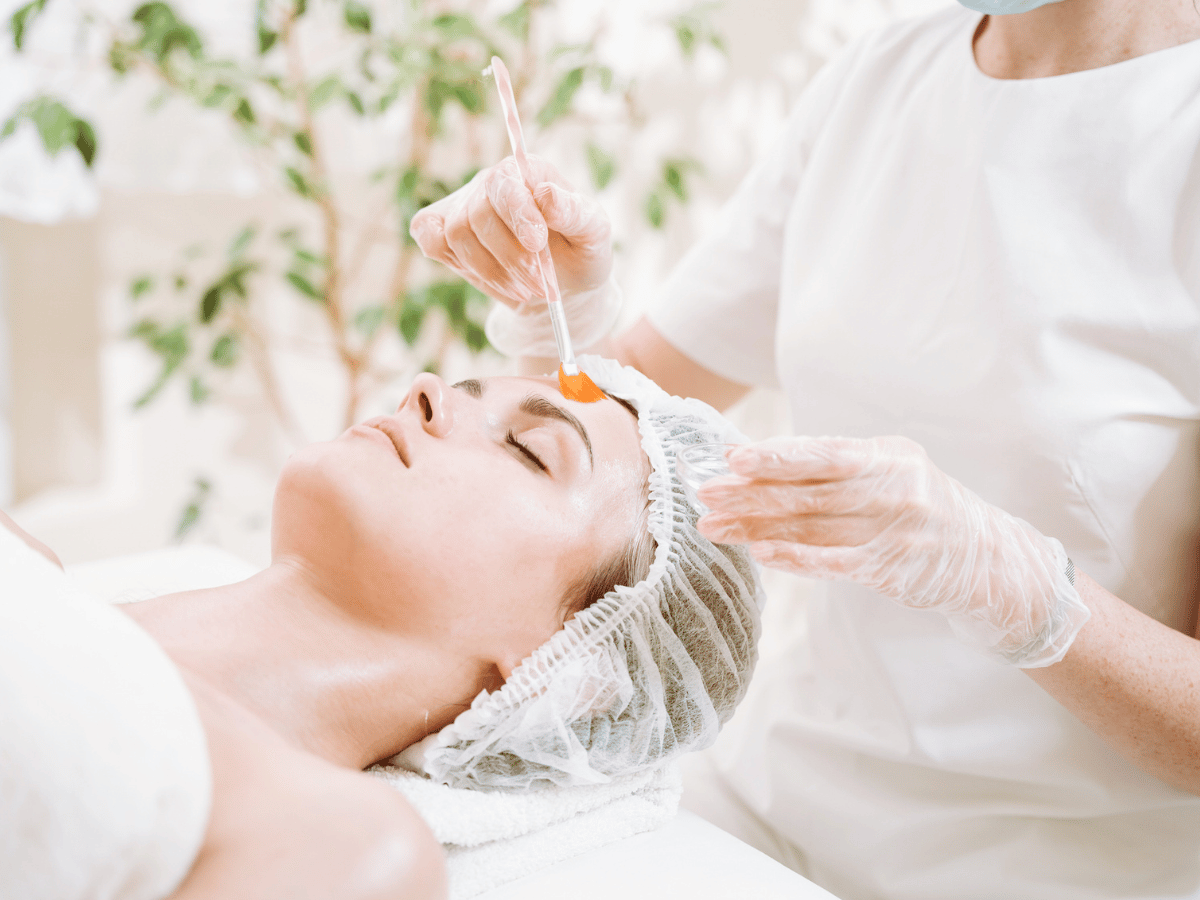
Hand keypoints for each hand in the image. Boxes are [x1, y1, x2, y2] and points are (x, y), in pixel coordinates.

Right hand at [409, 155, 612, 308]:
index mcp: (529, 171)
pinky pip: (429, 237)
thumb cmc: (580, 254)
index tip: (537, 243)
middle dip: (510, 257)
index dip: (517, 213)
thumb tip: (546, 194)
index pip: (505, 181)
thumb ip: (576, 213)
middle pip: (478, 213)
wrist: (563, 289)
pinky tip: (488, 278)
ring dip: (492, 272)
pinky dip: (453, 262)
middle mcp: (492, 182)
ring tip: (524, 290)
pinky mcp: (444, 231)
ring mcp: (465, 205)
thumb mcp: (594, 234)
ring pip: (457, 235)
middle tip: (540, 285)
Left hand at [696, 435, 1089, 666]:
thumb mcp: (893, 471)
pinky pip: (832, 563)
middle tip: (706, 492)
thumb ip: (839, 467)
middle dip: (751, 492)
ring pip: (812, 527)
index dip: (776, 455)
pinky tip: (760, 553)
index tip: (733, 458)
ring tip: (715, 526)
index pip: (823, 453)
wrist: (988, 559)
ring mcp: (894, 531)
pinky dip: (793, 557)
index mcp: (890, 456)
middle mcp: (894, 489)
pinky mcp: (891, 569)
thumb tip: (762, 462)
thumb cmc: (922, 507)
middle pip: (810, 491)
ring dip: (757, 527)